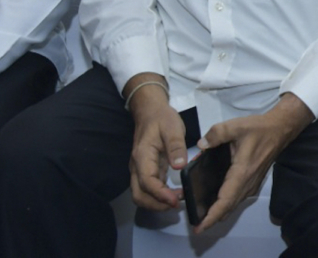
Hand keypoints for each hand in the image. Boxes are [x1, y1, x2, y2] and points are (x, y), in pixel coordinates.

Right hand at [125, 74, 186, 211]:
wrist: (150, 111)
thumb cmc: (162, 118)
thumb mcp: (173, 128)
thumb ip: (176, 147)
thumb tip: (179, 166)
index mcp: (142, 156)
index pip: (147, 182)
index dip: (160, 195)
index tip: (176, 200)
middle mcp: (137, 167)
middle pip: (139, 195)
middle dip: (156, 205)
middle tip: (177, 204)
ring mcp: (140, 170)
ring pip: (141, 194)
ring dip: (157, 203)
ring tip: (177, 201)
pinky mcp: (147, 170)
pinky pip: (148, 189)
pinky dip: (158, 196)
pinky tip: (174, 195)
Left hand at [192, 93, 313, 232]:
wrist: (280, 129)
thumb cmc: (259, 128)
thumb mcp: (236, 126)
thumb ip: (216, 134)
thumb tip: (201, 145)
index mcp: (242, 172)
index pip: (225, 200)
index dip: (212, 216)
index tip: (200, 227)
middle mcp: (248, 182)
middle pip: (229, 208)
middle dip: (212, 219)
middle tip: (195, 226)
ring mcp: (252, 184)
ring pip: (234, 204)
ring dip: (220, 213)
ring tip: (202, 217)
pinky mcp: (254, 182)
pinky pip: (238, 198)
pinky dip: (227, 205)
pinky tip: (217, 203)